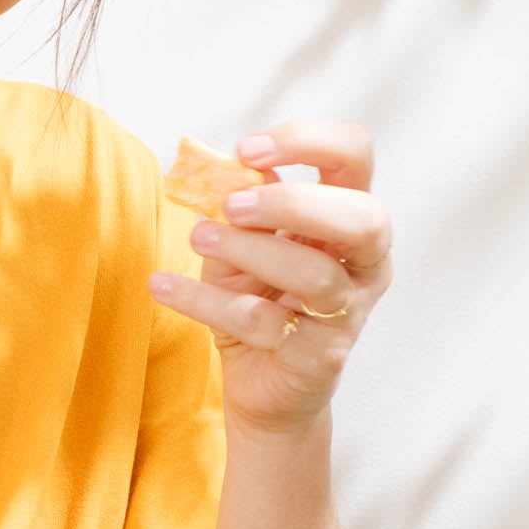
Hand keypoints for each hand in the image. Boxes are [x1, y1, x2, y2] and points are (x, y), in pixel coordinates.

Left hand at [149, 119, 391, 433]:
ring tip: (198, 239)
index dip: (308, 141)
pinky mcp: (319, 357)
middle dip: (294, 204)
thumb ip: (241, 207)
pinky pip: (263, 322)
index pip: (355, 156)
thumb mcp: (244, 244)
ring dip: (248, 250)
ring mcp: (348, 314)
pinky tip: (163, 286)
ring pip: (315, 274)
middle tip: (233, 206)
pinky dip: (205, 299)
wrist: (264, 387)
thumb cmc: (262, 302)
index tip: (248, 151)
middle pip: (364, 219)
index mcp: (350, 220)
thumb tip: (222, 169)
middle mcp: (365, 265)